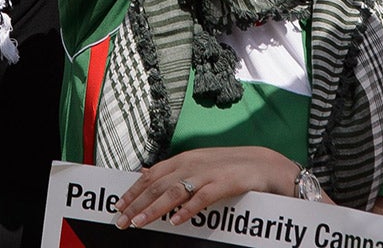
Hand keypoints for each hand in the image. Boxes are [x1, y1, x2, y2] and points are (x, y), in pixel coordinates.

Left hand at [115, 147, 303, 225]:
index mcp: (184, 159)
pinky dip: (188, 209)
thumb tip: (145, 172)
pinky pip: (203, 198)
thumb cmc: (230, 166)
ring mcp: (207, 173)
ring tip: (139, 223)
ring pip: (174, 192)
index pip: (152, 175)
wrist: (264, 163)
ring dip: (154, 208)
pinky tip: (176, 221)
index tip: (118, 206)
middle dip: (137, 203)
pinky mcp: (225, 183)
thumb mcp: (198, 165)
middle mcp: (192, 163)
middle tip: (121, 221)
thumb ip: (173, 171)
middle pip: (158, 185)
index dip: (133, 191)